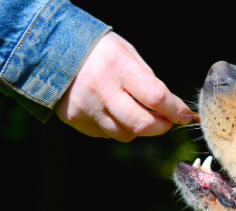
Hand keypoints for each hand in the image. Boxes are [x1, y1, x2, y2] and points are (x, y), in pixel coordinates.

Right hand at [55, 32, 194, 141]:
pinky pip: (107, 134)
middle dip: (162, 126)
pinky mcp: (77, 120)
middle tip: (167, 121)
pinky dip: (117, 127)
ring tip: (136, 112)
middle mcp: (102, 90)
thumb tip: (170, 107)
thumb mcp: (127, 53)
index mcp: (119, 67)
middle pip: (142, 125)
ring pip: (126, 134)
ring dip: (138, 128)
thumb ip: (148, 80)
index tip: (186, 115)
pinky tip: (112, 111)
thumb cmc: (98, 50)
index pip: (156, 97)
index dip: (175, 111)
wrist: (49, 50)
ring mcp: (87, 108)